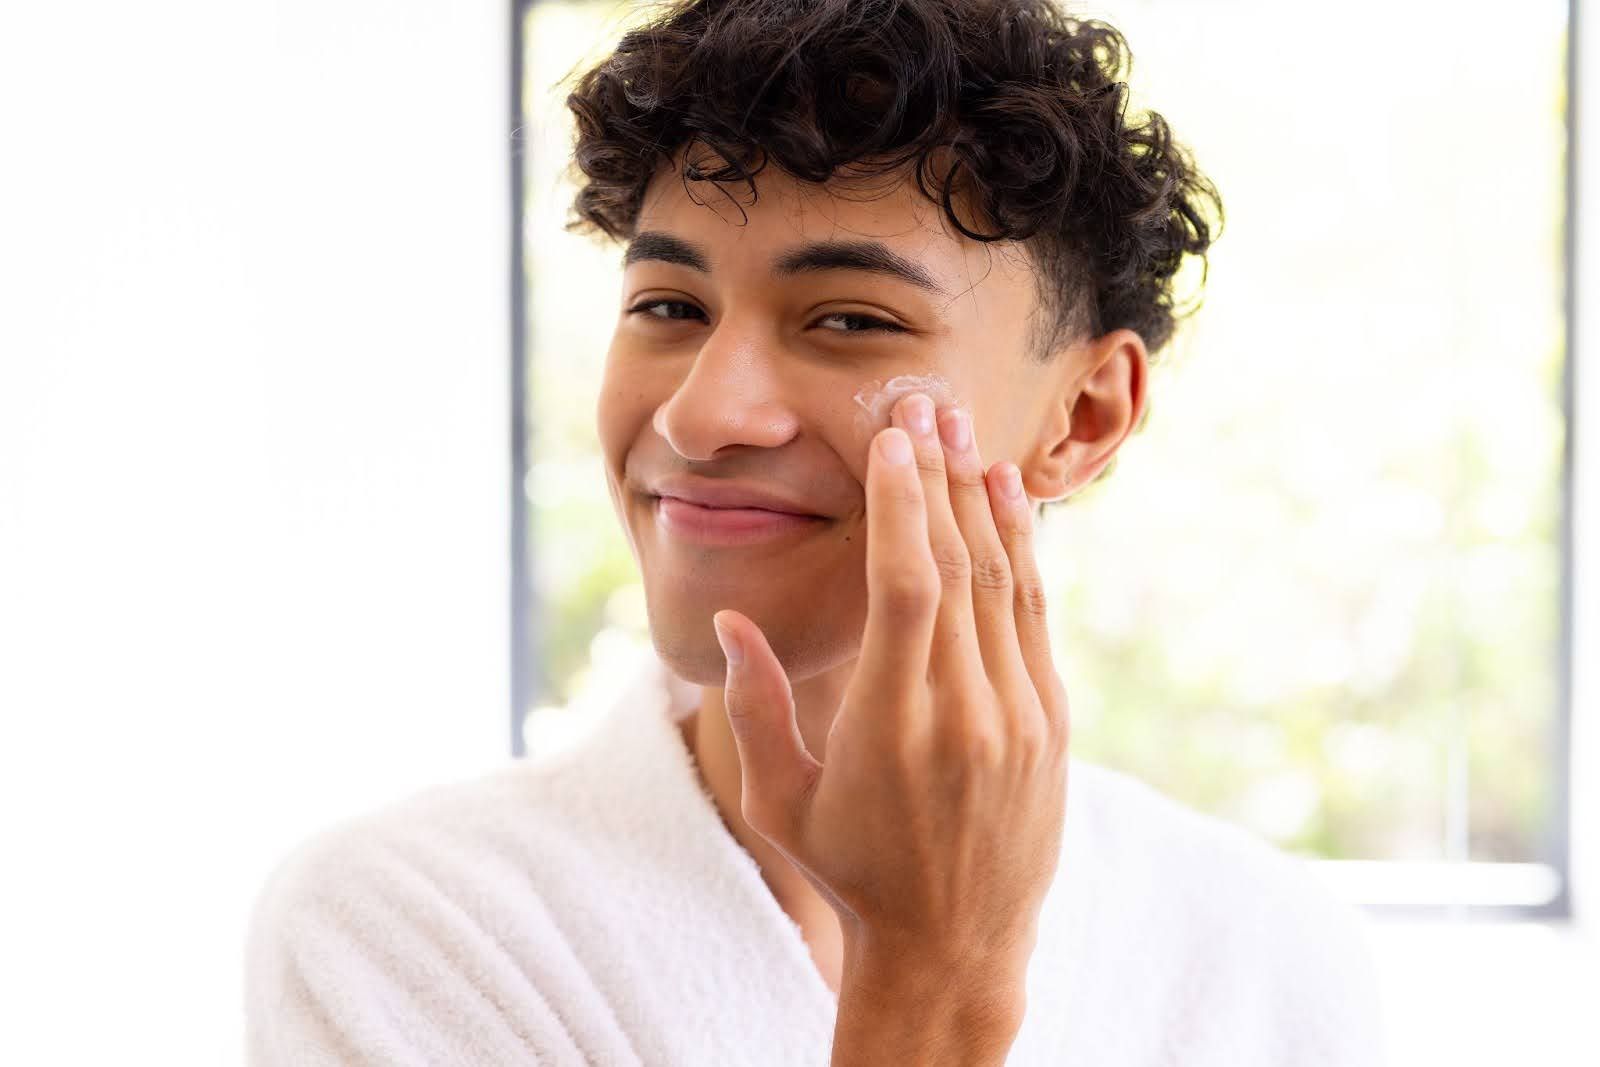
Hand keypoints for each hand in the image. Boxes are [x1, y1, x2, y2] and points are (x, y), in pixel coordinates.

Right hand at [710, 391, 1070, 980]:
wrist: (955, 945)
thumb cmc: (851, 871)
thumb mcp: (780, 802)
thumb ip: (756, 709)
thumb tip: (732, 623)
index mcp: (895, 727)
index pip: (907, 588)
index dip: (901, 504)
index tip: (891, 440)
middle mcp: (967, 714)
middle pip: (960, 568)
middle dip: (940, 476)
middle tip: (925, 402)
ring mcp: (1020, 718)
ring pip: (1007, 583)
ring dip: (984, 500)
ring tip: (965, 430)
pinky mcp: (1051, 725)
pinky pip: (1034, 617)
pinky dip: (1022, 552)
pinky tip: (1006, 503)